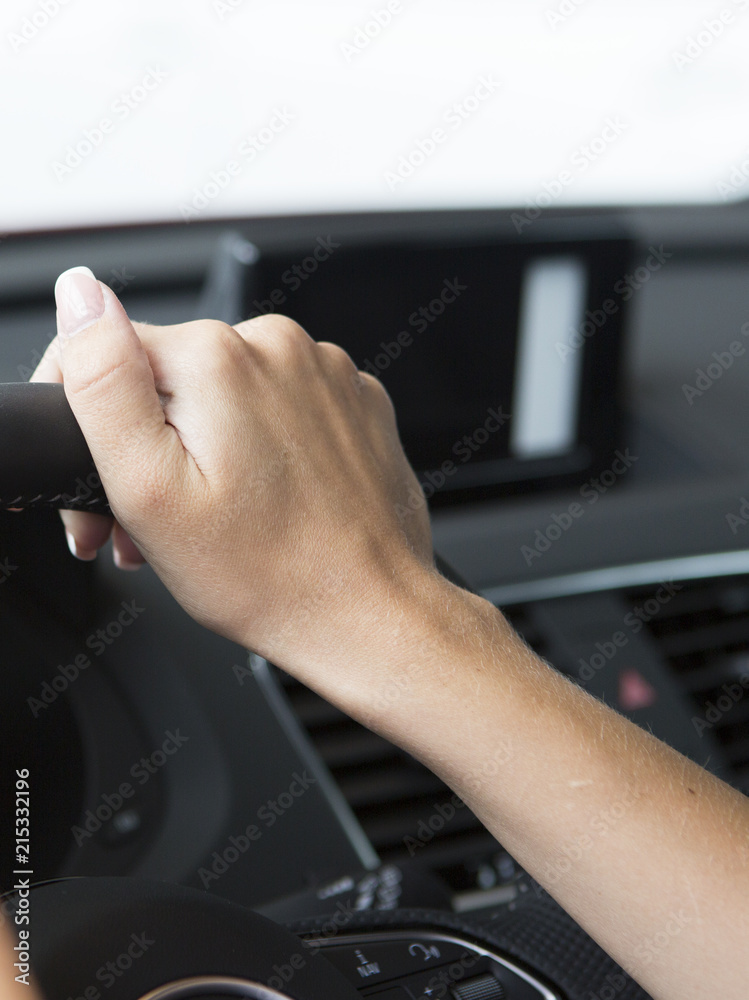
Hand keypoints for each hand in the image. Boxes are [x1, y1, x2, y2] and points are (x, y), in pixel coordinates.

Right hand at [34, 267, 432, 671]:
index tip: (99, 495)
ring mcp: (327, 374)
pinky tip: (266, 503)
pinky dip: (263, 447)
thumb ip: (105, 381)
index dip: (89, 425)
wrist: (370, 615)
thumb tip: (82, 296)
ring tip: (215, 522)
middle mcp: (280, 348)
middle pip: (175, 378)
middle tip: (152, 528)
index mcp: (220, 357)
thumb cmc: (268, 574)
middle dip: (151, 446)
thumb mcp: (150, 489)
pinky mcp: (354, 404)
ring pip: (230, 395)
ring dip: (207, 449)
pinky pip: (285, 409)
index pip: (111, 353)